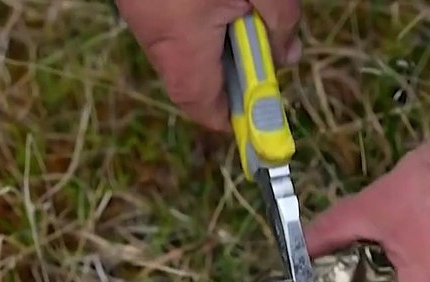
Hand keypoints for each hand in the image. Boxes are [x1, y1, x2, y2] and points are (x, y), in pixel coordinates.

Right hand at [116, 0, 301, 131]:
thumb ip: (280, 24)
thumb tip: (287, 57)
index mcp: (178, 39)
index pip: (203, 107)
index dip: (237, 120)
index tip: (266, 121)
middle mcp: (152, 29)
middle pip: (196, 76)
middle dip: (239, 68)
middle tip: (270, 40)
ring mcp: (142, 9)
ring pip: (188, 44)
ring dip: (224, 36)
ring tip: (251, 4)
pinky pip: (179, 19)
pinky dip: (207, 14)